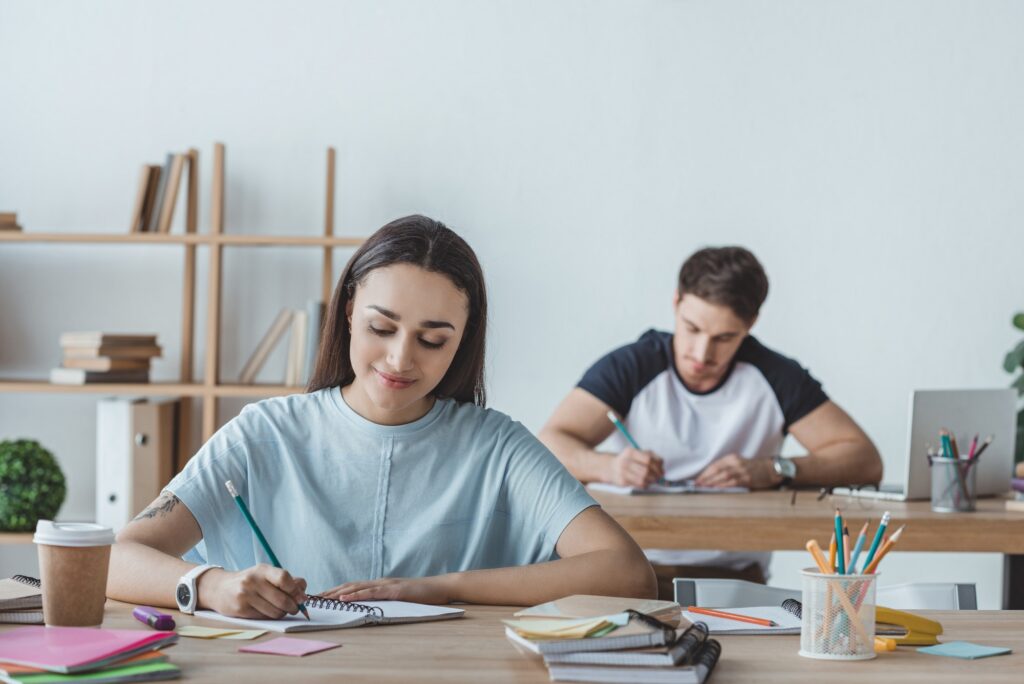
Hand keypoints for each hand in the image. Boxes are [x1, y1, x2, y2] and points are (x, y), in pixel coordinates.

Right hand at [198, 564, 306, 618]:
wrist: (219, 588)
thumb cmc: (249, 582)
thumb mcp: (265, 575)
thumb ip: (285, 580)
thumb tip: (303, 590)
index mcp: (262, 570)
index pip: (284, 578)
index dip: (296, 590)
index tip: (301, 597)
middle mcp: (253, 581)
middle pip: (282, 599)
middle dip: (293, 607)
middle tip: (295, 608)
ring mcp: (246, 596)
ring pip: (275, 611)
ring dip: (283, 613)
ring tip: (281, 610)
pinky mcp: (241, 609)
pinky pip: (264, 617)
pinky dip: (271, 617)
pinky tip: (268, 612)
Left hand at [320, 575, 452, 604]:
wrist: (440, 587)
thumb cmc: (421, 595)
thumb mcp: (399, 598)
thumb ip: (385, 599)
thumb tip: (369, 607)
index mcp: (379, 584)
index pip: (352, 587)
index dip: (335, 591)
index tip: (319, 597)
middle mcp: (380, 582)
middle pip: (350, 586)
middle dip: (330, 592)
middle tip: (313, 597)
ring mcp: (386, 585)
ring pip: (357, 588)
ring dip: (338, 593)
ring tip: (322, 598)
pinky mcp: (394, 590)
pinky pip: (372, 592)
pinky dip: (356, 595)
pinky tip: (345, 597)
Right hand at [605, 447, 663, 487]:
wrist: (611, 467)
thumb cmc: (629, 460)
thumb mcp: (638, 453)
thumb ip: (652, 457)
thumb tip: (662, 468)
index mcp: (631, 452)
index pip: (648, 459)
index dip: (657, 466)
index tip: (661, 470)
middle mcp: (625, 461)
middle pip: (646, 470)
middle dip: (656, 475)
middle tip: (659, 477)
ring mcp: (623, 472)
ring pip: (643, 479)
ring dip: (651, 481)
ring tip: (652, 480)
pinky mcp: (622, 481)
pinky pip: (638, 484)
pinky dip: (645, 485)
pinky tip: (645, 482)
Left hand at [694, 454, 780, 489]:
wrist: (771, 469)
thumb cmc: (753, 467)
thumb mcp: (739, 463)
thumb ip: (727, 467)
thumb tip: (712, 477)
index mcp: (732, 458)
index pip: (715, 465)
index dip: (705, 472)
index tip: (697, 479)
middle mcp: (735, 463)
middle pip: (716, 470)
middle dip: (705, 478)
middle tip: (697, 484)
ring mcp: (741, 471)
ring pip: (723, 476)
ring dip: (711, 482)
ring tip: (703, 487)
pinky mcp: (747, 479)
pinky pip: (732, 482)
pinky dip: (723, 485)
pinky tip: (716, 488)